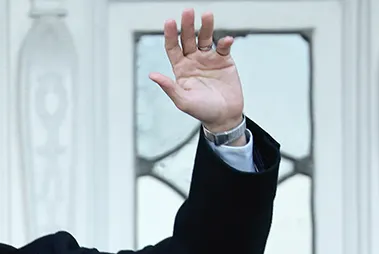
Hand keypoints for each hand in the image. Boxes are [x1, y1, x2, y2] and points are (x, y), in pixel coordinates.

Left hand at [149, 8, 244, 132]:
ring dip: (206, 27)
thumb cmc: (202, 111)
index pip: (173, 48)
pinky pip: (224, 47)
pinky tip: (226, 40)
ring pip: (206, 38)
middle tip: (188, 11)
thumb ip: (169, 87)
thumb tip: (152, 75)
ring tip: (207, 15)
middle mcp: (193, 61)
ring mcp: (209, 59)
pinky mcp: (224, 61)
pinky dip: (225, 42)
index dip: (171, 35)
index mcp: (180, 69)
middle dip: (187, 25)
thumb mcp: (183, 101)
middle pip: (188, 39)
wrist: (224, 117)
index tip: (169, 22)